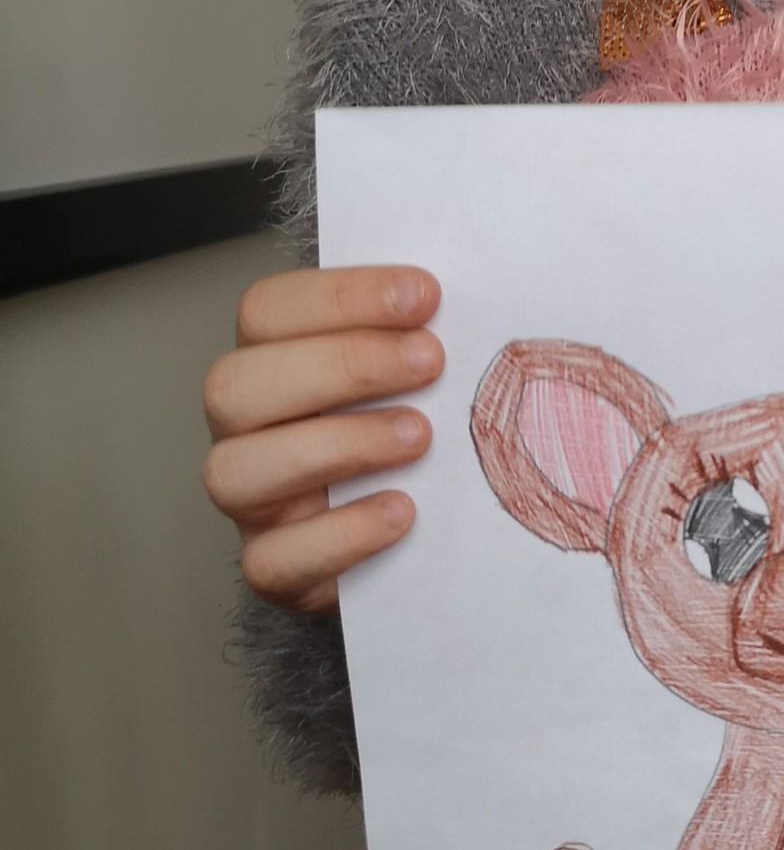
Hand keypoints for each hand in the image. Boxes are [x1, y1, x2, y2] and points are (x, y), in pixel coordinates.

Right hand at [201, 266, 441, 613]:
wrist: (420, 537)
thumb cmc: (417, 431)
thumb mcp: (420, 369)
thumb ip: (427, 327)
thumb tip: (482, 282)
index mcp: (270, 360)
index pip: (267, 311)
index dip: (341, 296)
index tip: (425, 295)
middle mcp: (245, 428)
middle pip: (235, 385)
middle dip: (341, 365)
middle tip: (429, 361)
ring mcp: (253, 501)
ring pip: (236, 471)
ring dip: (337, 445)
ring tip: (419, 437)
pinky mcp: (275, 568)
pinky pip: (276, 559)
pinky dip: (341, 534)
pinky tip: (401, 511)